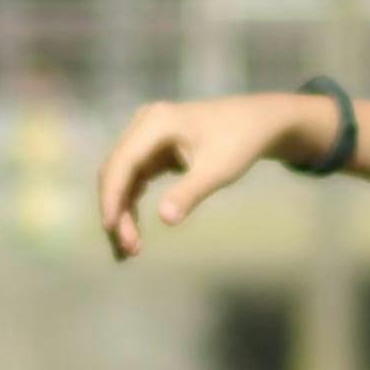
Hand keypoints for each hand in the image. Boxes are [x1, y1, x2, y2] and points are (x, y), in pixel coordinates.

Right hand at [95, 94, 327, 260]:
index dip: (112, 196)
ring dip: (122, 208)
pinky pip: (133, 176)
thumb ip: (190, 193)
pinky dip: (131, 201)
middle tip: (127, 248)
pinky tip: (134, 226)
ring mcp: (146, 134)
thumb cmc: (240, 140)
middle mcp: (143, 124)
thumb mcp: (218, 169)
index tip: (111, 228)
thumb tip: (165, 219)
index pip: (123, 163)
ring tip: (130, 245)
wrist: (258, 121)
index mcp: (156, 123)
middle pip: (115, 170)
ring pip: (121, 175)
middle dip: (116, 209)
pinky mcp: (152, 147)